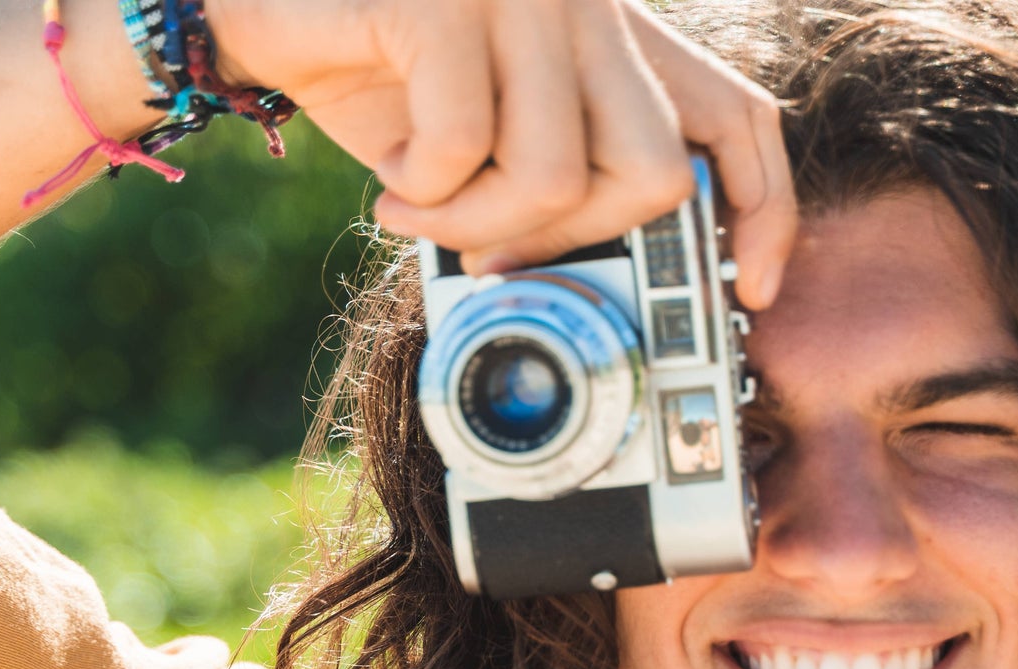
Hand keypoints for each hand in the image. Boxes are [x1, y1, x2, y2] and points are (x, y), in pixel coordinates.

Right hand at [203, 0, 796, 308]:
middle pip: (656, 171)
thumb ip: (564, 182)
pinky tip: (392, 180)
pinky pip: (469, 147)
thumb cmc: (378, 82)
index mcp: (612, 34)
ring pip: (559, 175)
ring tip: (416, 203)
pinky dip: (426, 192)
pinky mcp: (447, 0)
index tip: (749, 291)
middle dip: (573, 242)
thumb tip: (613, 281)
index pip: (736, 115)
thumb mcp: (490, 145)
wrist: (256, 10)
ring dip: (475, 223)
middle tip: (490, 246)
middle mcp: (587, 1)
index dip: (761, 208)